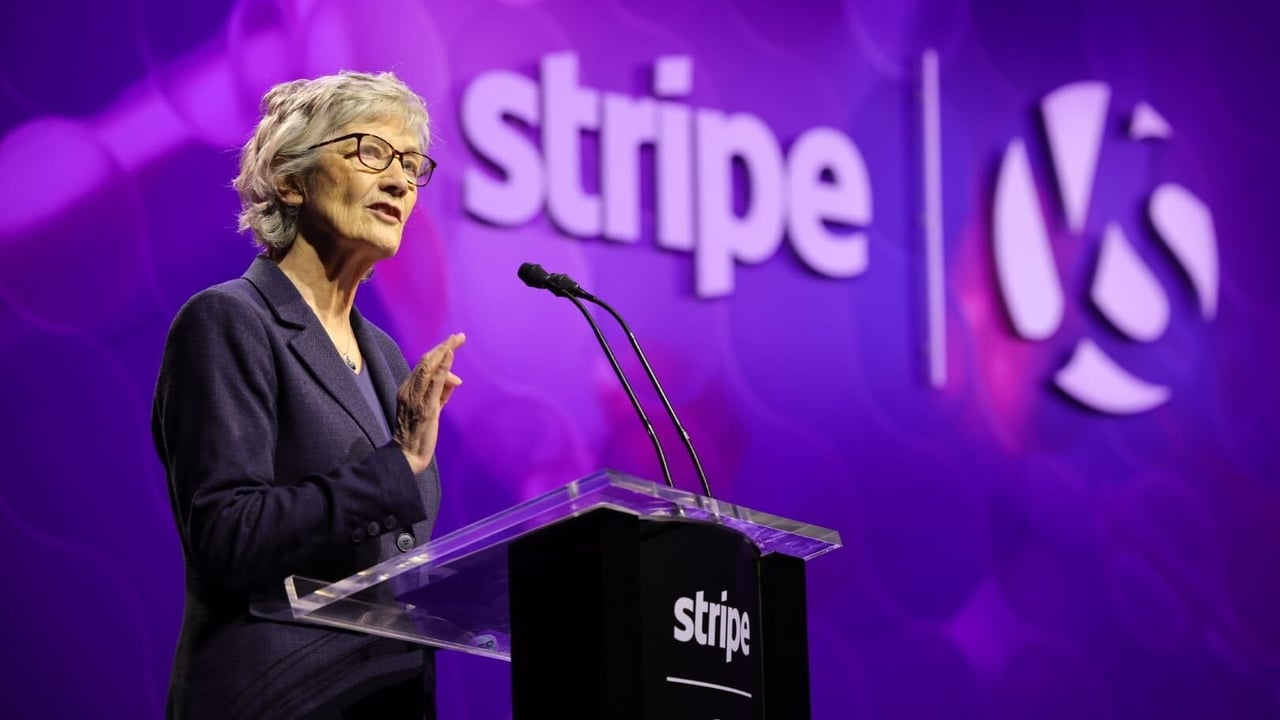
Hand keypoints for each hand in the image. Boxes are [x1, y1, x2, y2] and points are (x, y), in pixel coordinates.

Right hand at [394, 333, 464, 473]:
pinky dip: (442, 367)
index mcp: (407, 389)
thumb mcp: (431, 408)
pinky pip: (434, 383)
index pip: (423, 365)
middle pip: (426, 361)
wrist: (406, 455)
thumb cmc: (419, 433)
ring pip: (428, 367)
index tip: (451, 342)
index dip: (438, 351)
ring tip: (456, 340)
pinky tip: (450, 355)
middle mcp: (409, 390)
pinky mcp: (426, 408)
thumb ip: (442, 393)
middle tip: (458, 336)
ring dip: (444, 351)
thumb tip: (455, 379)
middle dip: (443, 346)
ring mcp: (416, 398)